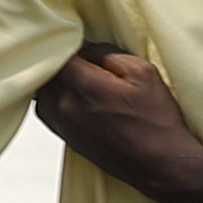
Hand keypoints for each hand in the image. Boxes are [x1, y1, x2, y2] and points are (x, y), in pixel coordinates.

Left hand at [32, 45, 202, 198]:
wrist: (161, 165)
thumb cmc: (157, 120)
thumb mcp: (143, 73)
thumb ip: (109, 54)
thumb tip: (86, 47)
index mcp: (85, 86)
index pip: (58, 54)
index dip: (67, 43)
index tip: (76, 38)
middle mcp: (67, 107)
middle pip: (46, 73)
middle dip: (58, 61)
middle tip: (75, 55)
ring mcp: (64, 126)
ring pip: (42, 93)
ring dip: (52, 81)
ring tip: (72, 75)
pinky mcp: (67, 139)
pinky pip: (47, 112)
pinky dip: (52, 99)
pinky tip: (70, 95)